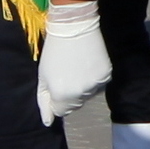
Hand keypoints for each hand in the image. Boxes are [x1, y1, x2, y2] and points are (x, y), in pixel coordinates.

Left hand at [35, 1, 113, 117]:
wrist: (74, 26)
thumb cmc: (53, 50)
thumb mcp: (43, 76)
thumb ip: (44, 101)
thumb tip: (48, 122)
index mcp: (61, 95)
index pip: (60, 111)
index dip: (56, 99)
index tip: (56, 83)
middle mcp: (80, 94)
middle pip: (74, 105)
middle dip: (69, 94)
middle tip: (66, 73)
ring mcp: (95, 85)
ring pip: (87, 96)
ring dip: (82, 87)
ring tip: (77, 66)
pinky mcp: (106, 75)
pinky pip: (98, 85)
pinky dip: (93, 78)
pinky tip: (87, 63)